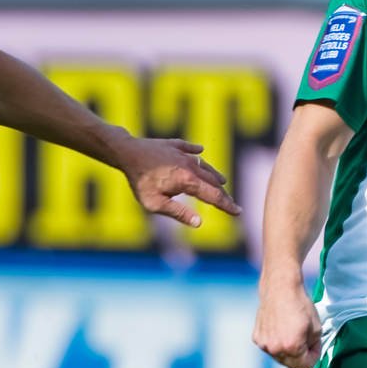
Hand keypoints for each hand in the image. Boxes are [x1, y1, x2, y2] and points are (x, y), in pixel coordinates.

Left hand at [119, 137, 240, 228]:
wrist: (127, 152)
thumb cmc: (140, 181)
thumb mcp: (155, 204)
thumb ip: (178, 213)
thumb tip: (199, 223)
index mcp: (188, 181)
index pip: (214, 196)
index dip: (227, 205)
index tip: (238, 212)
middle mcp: (191, 166)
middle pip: (212, 182)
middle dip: (223, 194)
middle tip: (230, 203)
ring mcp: (183, 154)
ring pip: (204, 166)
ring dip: (214, 175)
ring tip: (221, 181)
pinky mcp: (174, 145)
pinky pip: (190, 149)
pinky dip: (197, 152)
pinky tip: (200, 151)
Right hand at [254, 276, 322, 367]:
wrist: (280, 288)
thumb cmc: (300, 305)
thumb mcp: (317, 328)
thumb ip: (314, 346)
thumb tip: (309, 354)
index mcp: (292, 347)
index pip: (305, 367)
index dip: (313, 357)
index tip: (314, 346)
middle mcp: (275, 349)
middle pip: (292, 366)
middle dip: (301, 357)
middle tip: (305, 340)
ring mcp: (264, 344)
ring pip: (280, 358)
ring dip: (288, 351)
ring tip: (292, 332)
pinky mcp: (257, 338)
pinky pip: (270, 348)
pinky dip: (277, 343)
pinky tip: (280, 328)